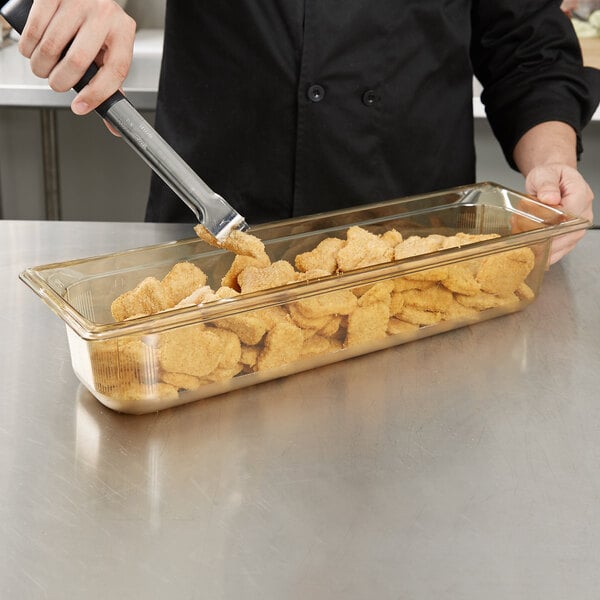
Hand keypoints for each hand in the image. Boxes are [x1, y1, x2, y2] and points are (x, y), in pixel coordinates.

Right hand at [18, 0, 135, 114]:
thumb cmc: (98, 25)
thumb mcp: (110, 49)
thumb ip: (110, 81)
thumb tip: (114, 121)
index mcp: (123, 32)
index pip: (114, 71)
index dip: (96, 94)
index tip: (80, 107)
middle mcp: (103, 14)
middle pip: (78, 61)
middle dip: (60, 82)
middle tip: (56, 83)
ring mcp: (77, 2)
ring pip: (51, 47)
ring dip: (41, 66)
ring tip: (43, 67)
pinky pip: (33, 29)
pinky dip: (28, 47)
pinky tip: (33, 50)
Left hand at [524, 163, 593, 264]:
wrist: (552, 179)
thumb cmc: (550, 176)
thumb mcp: (544, 174)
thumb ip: (547, 184)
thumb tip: (550, 198)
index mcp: (580, 194)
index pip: (570, 215)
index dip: (552, 225)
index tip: (535, 231)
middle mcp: (584, 212)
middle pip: (568, 234)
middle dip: (546, 240)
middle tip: (526, 243)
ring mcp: (579, 225)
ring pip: (565, 245)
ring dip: (545, 249)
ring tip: (528, 249)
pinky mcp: (571, 234)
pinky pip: (562, 248)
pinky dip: (548, 253)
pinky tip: (536, 256)